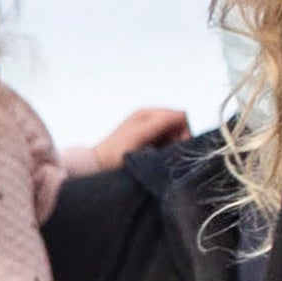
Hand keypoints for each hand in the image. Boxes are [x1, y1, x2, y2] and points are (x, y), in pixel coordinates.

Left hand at [62, 103, 193, 182]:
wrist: (97, 167)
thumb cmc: (114, 151)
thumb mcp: (141, 133)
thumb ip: (162, 122)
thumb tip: (184, 116)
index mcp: (148, 113)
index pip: (180, 116)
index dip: (184, 130)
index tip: (179, 146)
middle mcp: (150, 121)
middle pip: (178, 127)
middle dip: (179, 140)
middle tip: (170, 155)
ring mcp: (149, 134)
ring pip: (174, 138)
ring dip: (173, 148)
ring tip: (161, 159)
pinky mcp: (148, 147)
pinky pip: (167, 147)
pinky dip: (166, 153)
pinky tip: (157, 161)